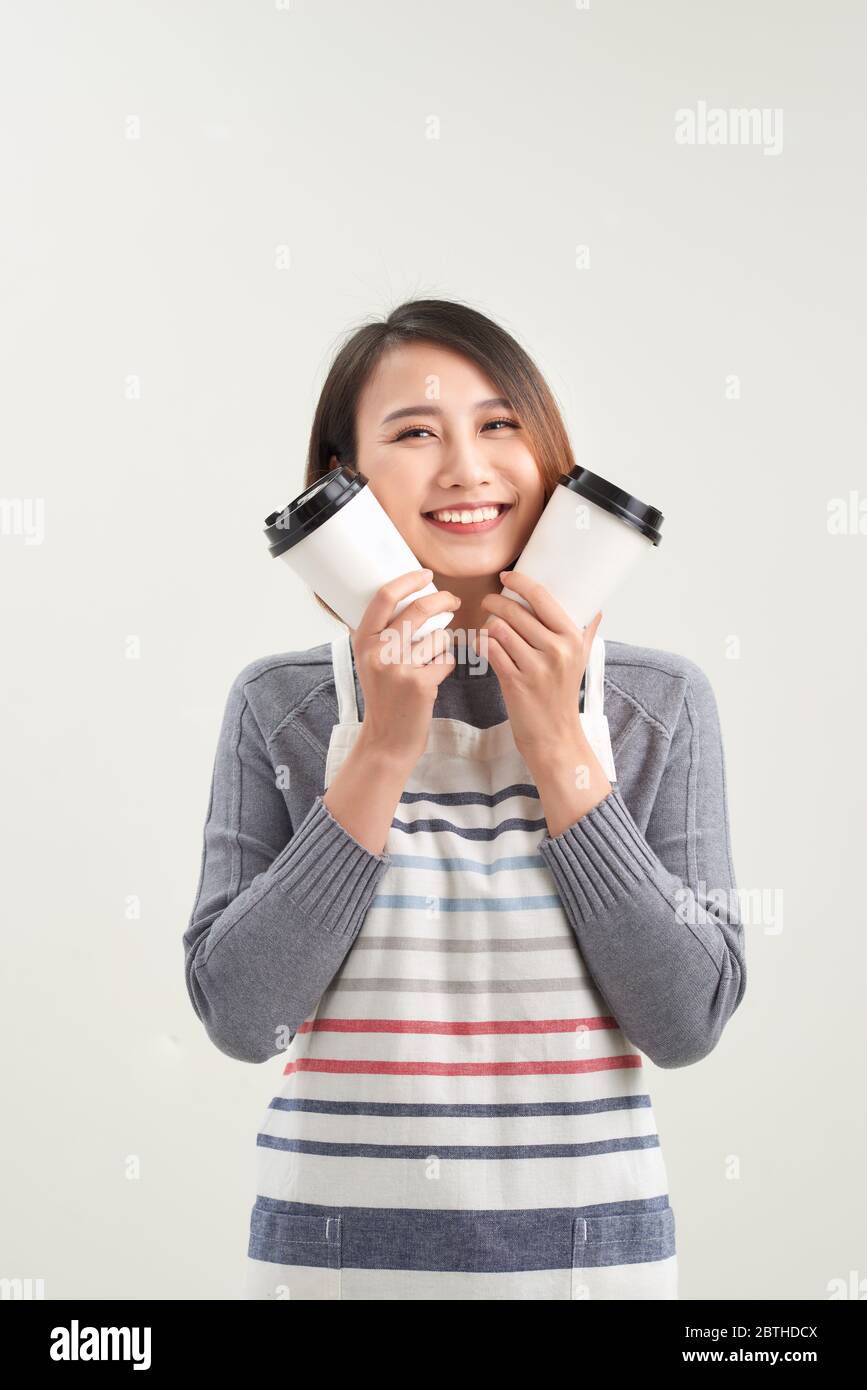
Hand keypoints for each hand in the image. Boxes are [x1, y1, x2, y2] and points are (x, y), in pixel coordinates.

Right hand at [351, 568, 460, 766]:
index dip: (409, 580)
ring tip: (429, 663)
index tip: (427, 574)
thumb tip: (411, 596)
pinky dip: (445, 665)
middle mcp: (377, 651)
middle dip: (443, 600)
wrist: (387, 739)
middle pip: (418, 609)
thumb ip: (383, 633)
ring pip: (437, 636)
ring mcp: (398, 668)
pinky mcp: (420, 684)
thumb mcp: (370, 661)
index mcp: (362, 640)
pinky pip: (446, 659)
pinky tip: (433, 679)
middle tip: (453, 600)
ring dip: (442, 645)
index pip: (385, 597)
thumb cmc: (384, 697)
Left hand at [480, 570, 601, 769]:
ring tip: (488, 628)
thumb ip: (586, 633)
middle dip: (495, 603)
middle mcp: (557, 649)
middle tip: (489, 603)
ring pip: (499, 628)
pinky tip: (482, 645)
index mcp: (573, 638)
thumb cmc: (563, 695)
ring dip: (487, 625)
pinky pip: (490, 650)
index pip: (542, 597)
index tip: (506, 577)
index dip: (519, 582)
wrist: (555, 735)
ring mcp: (536, 667)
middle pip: (515, 611)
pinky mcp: (515, 682)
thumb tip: (597, 609)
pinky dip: (481, 644)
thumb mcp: (581, 661)